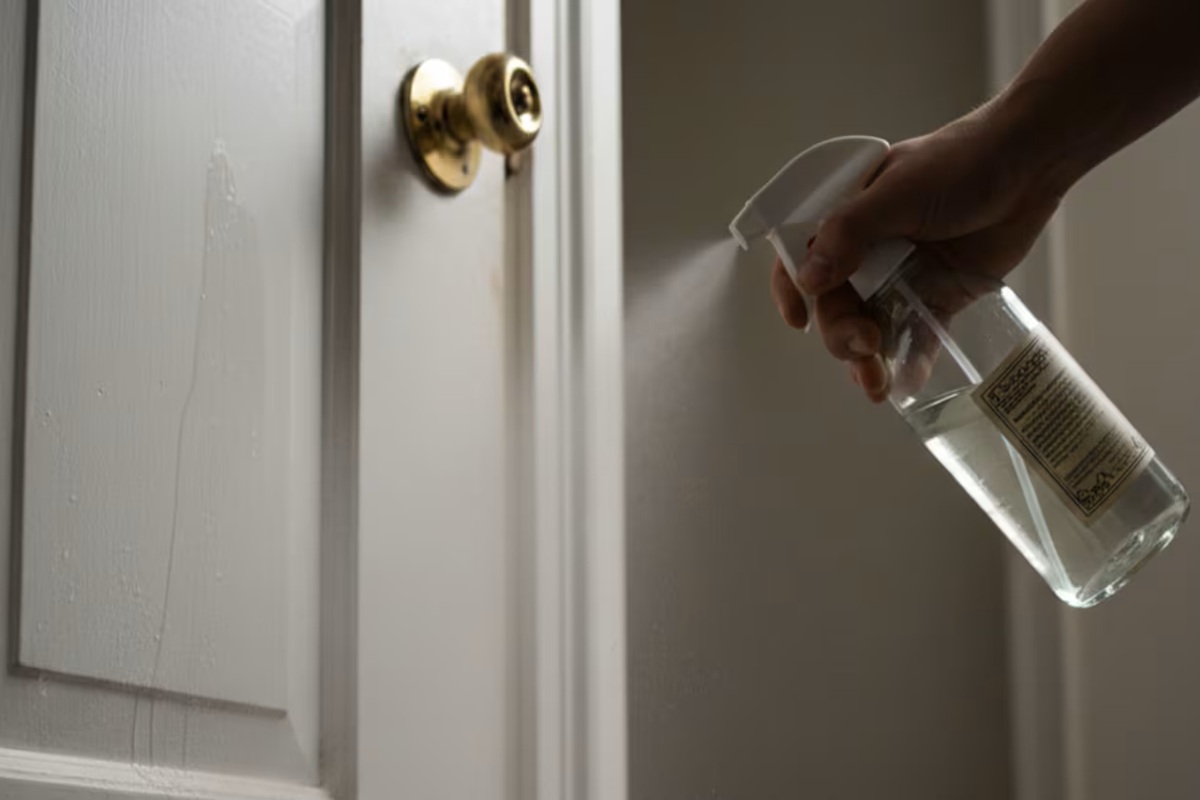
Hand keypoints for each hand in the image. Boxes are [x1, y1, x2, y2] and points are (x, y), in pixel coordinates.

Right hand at [770, 110, 1061, 401]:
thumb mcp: (897, 192)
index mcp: (845, 221)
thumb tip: (807, 280)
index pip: (801, 258)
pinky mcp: (938, 297)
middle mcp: (865, 253)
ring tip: (876, 385)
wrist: (1029, 166)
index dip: (793, 291)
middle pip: (835, 306)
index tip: (799, 321)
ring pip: (870, 327)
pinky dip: (909, 362)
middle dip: (842, 334)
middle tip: (865, 345)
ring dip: (867, 359)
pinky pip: (916, 336)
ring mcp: (901, 277)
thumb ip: (850, 233)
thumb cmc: (958, 163)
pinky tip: (905, 385)